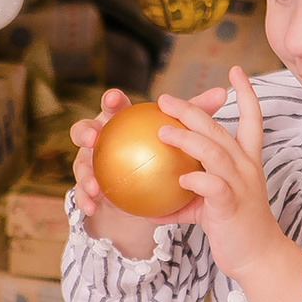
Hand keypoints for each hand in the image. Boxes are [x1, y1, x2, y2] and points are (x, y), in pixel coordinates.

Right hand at [71, 83, 226, 225]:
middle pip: (84, 130)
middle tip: (93, 139)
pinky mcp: (87, 186)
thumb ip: (192, 115)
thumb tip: (220, 93)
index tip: (117, 98)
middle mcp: (97, 138)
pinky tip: (94, 207)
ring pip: (80, 165)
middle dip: (84, 131)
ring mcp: (89, 162)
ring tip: (93, 185)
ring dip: (83, 174)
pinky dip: (85, 200)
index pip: (112, 105)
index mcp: (116, 120)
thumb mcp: (175, 133)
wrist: (137, 183)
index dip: (111, 99)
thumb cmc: (158, 151)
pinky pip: (83, 194)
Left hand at [155, 68, 301, 286]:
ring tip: (162, 132)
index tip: (236, 71)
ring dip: (186, 138)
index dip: (246, 93)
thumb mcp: (208, 208)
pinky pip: (212, 186)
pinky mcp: (232, 205)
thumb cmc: (235, 231)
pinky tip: (178, 179)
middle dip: (192, 110)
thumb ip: (184, 200)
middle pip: (219, 128)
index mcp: (246, 162)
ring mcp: (241, 185)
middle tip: (164, 99)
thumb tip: (149, 206)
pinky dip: (194, 180)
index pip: (252, 118)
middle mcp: (246, 167)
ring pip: (214, 151)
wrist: (259, 258)